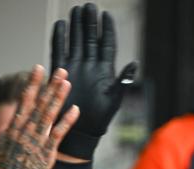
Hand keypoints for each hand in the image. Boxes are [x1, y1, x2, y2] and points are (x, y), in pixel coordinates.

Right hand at [0, 65, 79, 168]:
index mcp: (13, 126)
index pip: (25, 99)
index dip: (33, 83)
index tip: (39, 68)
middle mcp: (26, 130)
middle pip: (41, 103)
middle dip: (51, 86)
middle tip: (61, 70)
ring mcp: (37, 140)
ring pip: (50, 115)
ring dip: (59, 98)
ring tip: (67, 83)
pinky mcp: (47, 153)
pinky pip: (59, 134)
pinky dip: (67, 121)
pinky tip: (75, 109)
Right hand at [51, 3, 136, 158]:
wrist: (80, 130)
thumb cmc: (100, 117)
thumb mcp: (115, 98)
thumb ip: (122, 79)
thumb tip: (134, 63)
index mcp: (105, 70)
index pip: (107, 44)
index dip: (107, 29)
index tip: (106, 15)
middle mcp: (90, 65)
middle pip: (90, 38)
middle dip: (89, 22)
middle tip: (88, 5)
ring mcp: (75, 67)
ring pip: (76, 41)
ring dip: (76, 26)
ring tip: (76, 10)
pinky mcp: (62, 72)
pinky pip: (60, 51)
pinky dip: (59, 38)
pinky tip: (61, 25)